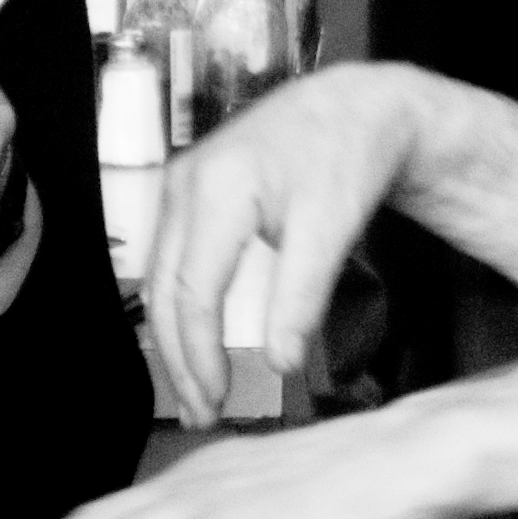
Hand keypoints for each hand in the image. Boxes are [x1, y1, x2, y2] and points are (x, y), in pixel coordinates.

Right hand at [147, 67, 419, 425]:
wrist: (355, 104)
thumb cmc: (346, 158)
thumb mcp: (333, 228)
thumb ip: (302, 296)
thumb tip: (281, 363)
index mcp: (216, 190)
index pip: (191, 292)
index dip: (199, 355)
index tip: (218, 401)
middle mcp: (185, 184)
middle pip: (164, 291)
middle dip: (179, 360)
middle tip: (203, 414)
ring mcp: (181, 184)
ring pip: (162, 279)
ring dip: (175, 339)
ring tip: (198, 394)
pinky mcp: (190, 192)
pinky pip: (173, 260)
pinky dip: (182, 307)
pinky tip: (197, 343)